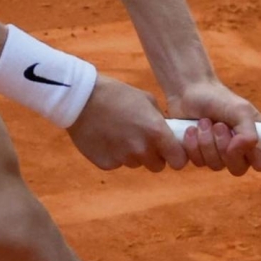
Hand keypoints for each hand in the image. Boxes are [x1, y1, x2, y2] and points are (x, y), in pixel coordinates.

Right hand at [68, 76, 188, 172]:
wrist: (82, 98)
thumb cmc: (117, 94)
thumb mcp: (147, 100)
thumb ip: (160, 121)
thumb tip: (167, 134)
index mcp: (156, 132)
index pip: (179, 161)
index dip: (176, 157)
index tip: (170, 151)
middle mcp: (141, 150)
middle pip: (157, 166)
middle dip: (153, 156)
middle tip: (142, 140)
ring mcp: (123, 159)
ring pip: (135, 163)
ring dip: (132, 154)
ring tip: (120, 134)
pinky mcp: (106, 164)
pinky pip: (117, 163)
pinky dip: (114, 154)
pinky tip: (106, 137)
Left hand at [168, 79, 260, 175]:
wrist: (189, 92)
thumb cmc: (219, 99)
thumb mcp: (240, 110)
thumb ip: (248, 130)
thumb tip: (246, 147)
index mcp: (257, 140)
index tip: (246, 143)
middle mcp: (240, 152)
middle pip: (238, 169)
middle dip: (224, 145)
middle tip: (218, 125)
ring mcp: (218, 157)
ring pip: (215, 166)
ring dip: (206, 141)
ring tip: (203, 122)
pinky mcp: (198, 157)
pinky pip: (196, 163)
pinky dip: (190, 145)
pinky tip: (190, 130)